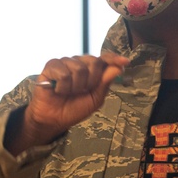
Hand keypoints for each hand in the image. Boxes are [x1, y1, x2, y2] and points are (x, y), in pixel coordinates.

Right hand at [5, 52, 128, 153]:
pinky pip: (63, 73)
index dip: (114, 59)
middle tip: (81, 91)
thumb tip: (118, 67)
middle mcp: (79, 63)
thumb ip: (105, 83)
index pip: (105, 59)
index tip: (125, 62)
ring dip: (75, 87)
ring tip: (68, 92)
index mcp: (92, 70)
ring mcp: (65, 62)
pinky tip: (58, 90)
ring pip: (79, 69)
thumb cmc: (74, 108)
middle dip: (91, 81)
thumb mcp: (95, 99)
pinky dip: (63, 87)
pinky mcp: (51, 66)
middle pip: (94, 62)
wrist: (54, 118)